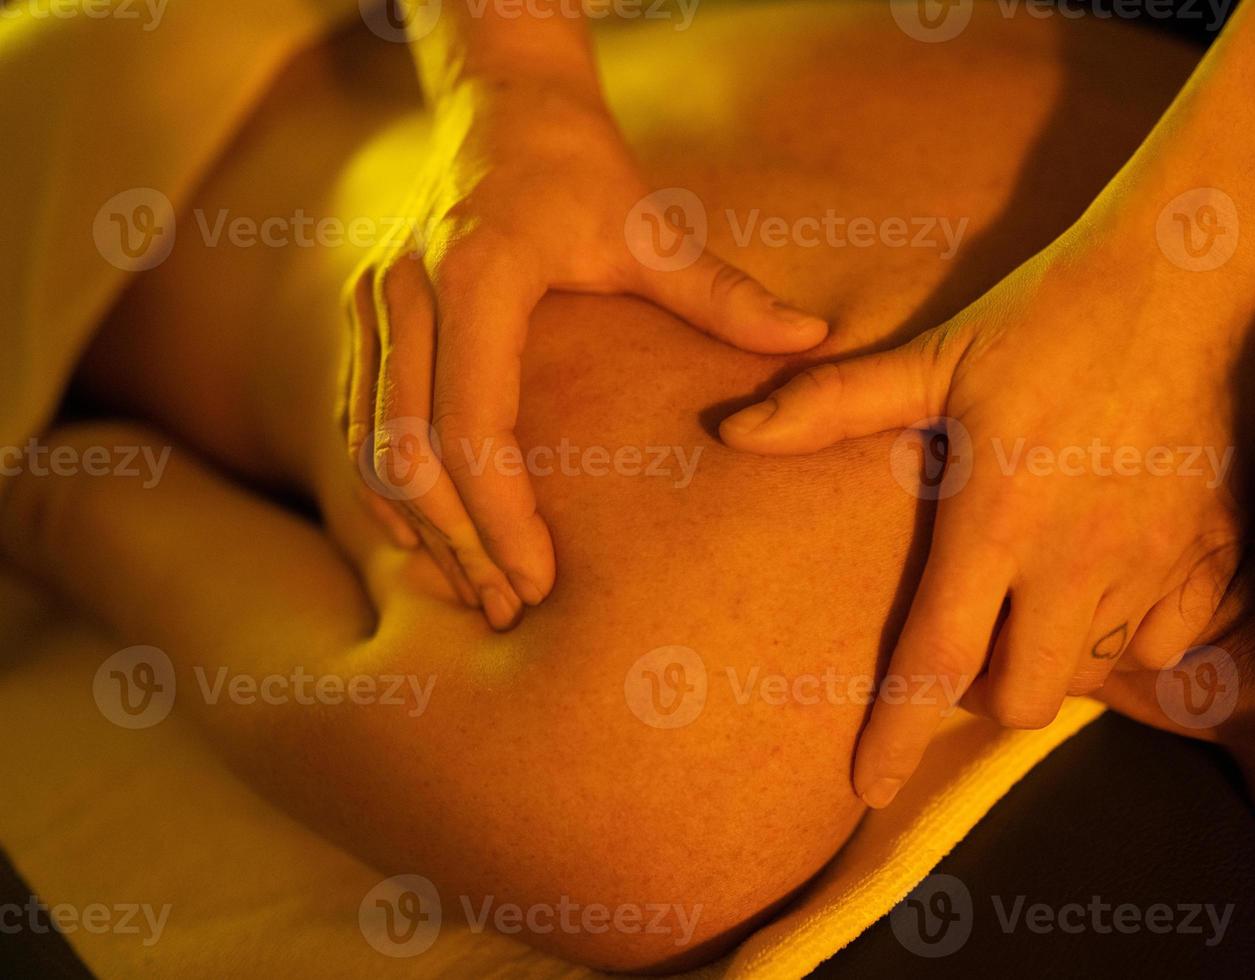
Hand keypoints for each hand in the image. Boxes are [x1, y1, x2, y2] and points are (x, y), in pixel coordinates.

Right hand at [341, 82, 826, 628]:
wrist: (501, 108)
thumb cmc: (582, 170)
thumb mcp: (652, 228)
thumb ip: (723, 293)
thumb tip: (813, 338)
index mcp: (477, 272)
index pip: (473, 423)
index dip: (501, 516)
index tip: (543, 580)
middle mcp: (406, 293)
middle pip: (407, 454)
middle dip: (459, 543)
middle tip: (513, 608)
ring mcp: (372, 307)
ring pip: (371, 450)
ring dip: (423, 530)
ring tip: (479, 592)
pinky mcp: (362, 320)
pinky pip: (357, 427)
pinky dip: (390, 494)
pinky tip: (432, 542)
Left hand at [718, 227, 1254, 806]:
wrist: (1181, 278)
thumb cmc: (1043, 317)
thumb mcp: (934, 357)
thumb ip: (833, 405)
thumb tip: (733, 431)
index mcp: (998, 520)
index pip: (935, 659)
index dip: (895, 735)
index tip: (866, 790)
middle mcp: (1076, 560)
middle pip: (1022, 697)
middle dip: (985, 693)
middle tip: (973, 639)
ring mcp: (1154, 563)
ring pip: (1095, 670)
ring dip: (1053, 652)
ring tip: (1039, 592)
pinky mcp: (1217, 552)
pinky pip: (1172, 642)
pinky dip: (1135, 631)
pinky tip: (1111, 576)